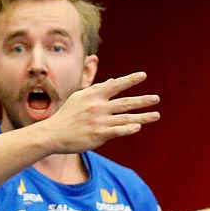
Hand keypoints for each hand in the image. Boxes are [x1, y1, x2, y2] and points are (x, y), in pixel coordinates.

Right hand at [41, 71, 160, 153]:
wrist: (53, 134)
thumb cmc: (67, 115)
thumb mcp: (79, 98)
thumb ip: (97, 90)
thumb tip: (113, 82)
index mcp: (93, 96)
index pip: (115, 85)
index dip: (130, 80)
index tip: (143, 75)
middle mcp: (98, 107)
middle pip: (125, 103)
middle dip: (142, 100)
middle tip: (156, 98)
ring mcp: (99, 121)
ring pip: (125, 118)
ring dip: (142, 117)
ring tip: (156, 115)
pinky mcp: (97, 135)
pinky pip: (116, 131)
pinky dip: (127, 129)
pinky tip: (137, 127)